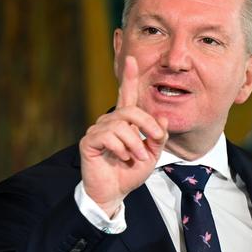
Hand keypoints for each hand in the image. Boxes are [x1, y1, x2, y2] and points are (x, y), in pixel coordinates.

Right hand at [79, 56, 167, 216]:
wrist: (114, 192)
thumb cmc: (130, 172)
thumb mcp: (152, 153)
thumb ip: (158, 136)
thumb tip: (162, 117)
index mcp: (124, 121)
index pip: (126, 94)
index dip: (129, 76)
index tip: (131, 58)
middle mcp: (110, 121)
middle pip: (131, 110)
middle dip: (147, 125)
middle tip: (154, 141)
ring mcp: (98, 130)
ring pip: (121, 125)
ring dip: (134, 143)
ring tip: (136, 158)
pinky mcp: (89, 141)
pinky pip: (108, 136)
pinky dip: (121, 149)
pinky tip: (121, 158)